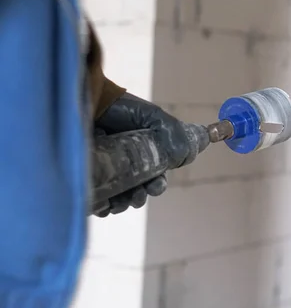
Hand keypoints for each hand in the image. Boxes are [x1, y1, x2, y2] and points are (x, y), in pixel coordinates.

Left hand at [93, 93, 197, 216]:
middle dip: (139, 198)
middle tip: (138, 194)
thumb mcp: (153, 117)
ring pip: (116, 200)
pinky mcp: (81, 177)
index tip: (155, 186)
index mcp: (142, 153)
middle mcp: (122, 164)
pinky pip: (93, 201)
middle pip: (135, 192)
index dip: (156, 185)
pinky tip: (103, 201)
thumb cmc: (118, 108)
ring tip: (120, 200)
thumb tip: (192, 153)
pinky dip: (101, 205)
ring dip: (123, 204)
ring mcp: (100, 171)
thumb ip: (174, 135)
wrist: (86, 101)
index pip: (153, 178)